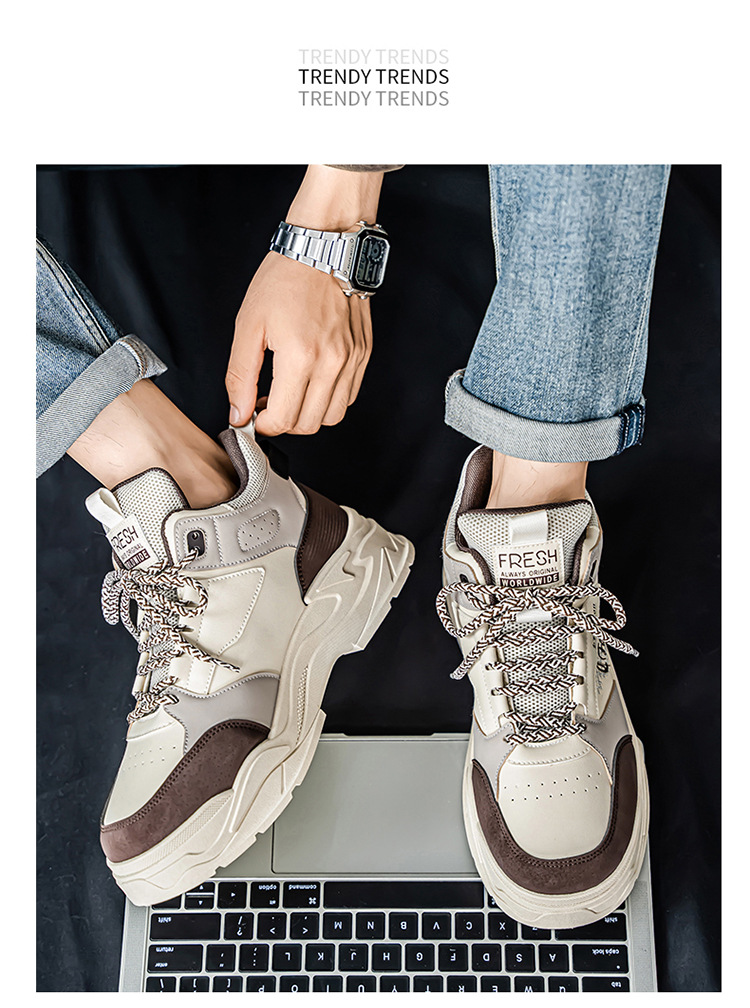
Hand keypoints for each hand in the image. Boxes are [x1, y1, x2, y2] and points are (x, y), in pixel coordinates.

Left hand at [226, 251, 371, 435]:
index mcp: (300, 356)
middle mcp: (332, 362)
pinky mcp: (363, 353)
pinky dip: (329, 399)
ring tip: (291, 393)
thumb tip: (238, 413)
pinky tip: (311, 380)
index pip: (283, 419)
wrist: (324, 246)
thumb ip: (240, 375)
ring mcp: (352, 359)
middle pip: (308, 424)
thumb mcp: (248, 325)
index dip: (263, 424)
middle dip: (283, 422)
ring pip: (332, 416)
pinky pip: (349, 396)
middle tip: (267, 403)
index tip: (253, 414)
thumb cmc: (285, 278)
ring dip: (308, 414)